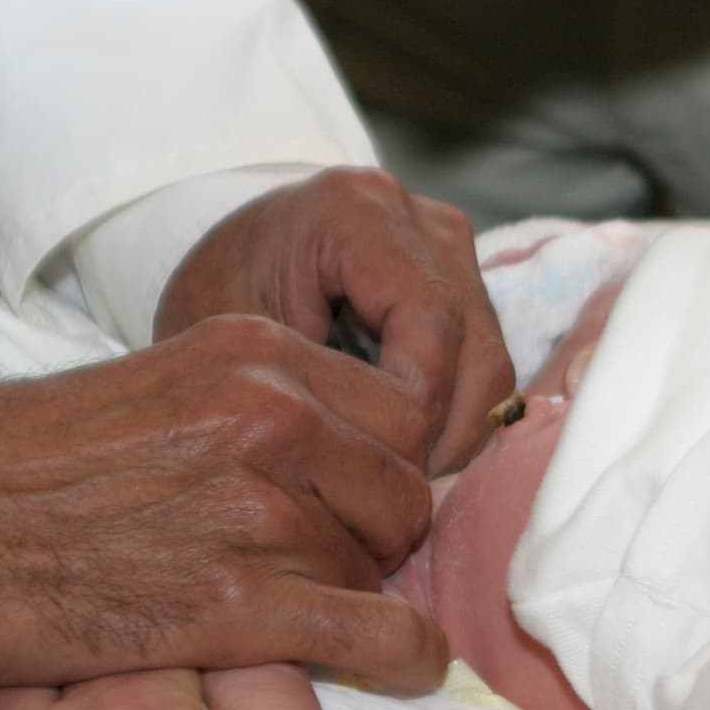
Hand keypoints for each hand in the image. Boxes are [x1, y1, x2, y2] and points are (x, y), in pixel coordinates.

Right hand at [0, 314, 446, 694]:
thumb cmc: (36, 456)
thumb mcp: (167, 378)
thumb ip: (262, 401)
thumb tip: (339, 445)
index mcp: (259, 353)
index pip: (399, 412)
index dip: (385, 463)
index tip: (356, 494)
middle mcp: (275, 419)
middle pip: (402, 488)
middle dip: (379, 530)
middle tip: (331, 555)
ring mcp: (261, 510)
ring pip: (376, 562)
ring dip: (351, 588)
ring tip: (294, 598)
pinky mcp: (240, 602)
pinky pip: (373, 631)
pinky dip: (402, 653)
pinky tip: (410, 664)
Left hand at [156, 168, 515, 476]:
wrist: (227, 266)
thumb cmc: (218, 302)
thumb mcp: (241, 348)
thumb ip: (314, 392)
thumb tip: (391, 469)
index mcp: (356, 210)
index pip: (428, 322)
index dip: (418, 410)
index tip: (381, 471)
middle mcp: (420, 218)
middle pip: (474, 346)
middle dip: (443, 435)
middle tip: (397, 499)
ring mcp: (451, 248)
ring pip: (491, 365)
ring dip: (457, 436)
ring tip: (402, 485)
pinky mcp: (464, 281)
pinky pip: (483, 366)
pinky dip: (456, 421)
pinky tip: (412, 459)